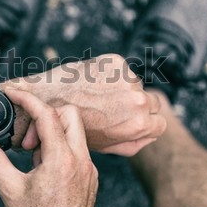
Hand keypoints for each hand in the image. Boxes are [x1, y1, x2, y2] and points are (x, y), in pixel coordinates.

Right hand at [0, 88, 97, 206]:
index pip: (47, 114)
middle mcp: (81, 161)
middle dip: (45, 117)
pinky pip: (77, 149)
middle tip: (27, 140)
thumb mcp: (10, 189)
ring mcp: (89, 169)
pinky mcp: (90, 176)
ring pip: (74, 132)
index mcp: (62, 160)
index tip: (13, 93)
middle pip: (69, 115)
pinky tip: (43, 168)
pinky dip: (59, 148)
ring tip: (32, 158)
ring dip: (51, 135)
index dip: (27, 99)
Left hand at [3, 54, 165, 155]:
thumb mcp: (107, 146)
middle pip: (151, 102)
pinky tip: (93, 83)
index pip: (160, 123)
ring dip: (123, 89)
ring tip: (98, 96)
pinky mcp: (115, 61)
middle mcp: (137, 99)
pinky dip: (111, 75)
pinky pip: (122, 70)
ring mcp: (126, 78)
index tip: (129, 121)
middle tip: (112, 109)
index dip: (144, 124)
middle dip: (136, 106)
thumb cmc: (74, 127)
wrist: (46, 99)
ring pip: (136, 84)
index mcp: (138, 124)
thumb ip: (135, 143)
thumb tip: (152, 134)